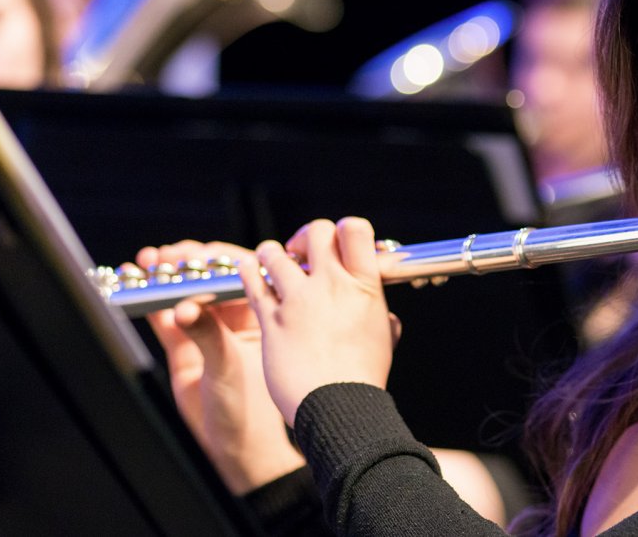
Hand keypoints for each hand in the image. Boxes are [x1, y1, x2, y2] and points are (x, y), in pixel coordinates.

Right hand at [137, 241, 305, 493]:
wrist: (236, 445)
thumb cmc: (251, 407)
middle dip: (188, 264)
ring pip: (186, 292)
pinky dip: (151, 299)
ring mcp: (210, 329)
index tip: (197, 255)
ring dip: (166, 276)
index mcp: (262, 314)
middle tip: (167, 257)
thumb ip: (208, 335)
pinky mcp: (185, 346)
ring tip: (147, 263)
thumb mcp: (230, 367)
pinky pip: (166, 315)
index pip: (241, 274)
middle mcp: (236, 317)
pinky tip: (135, 283)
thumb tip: (184, 307)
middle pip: (210, 278)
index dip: (218, 260)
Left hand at [244, 217, 402, 426]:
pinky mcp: (272, 320)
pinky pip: (254, 283)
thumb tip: (388, 317)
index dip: (344, 230)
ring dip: (273, 254)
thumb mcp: (384, 339)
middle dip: (305, 237)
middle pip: (316, 232)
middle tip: (300, 253)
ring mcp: (299, 301)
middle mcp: (332, 286)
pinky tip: (248, 269)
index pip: (355, 229)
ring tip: (271, 261)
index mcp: (365, 287)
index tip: (335, 246)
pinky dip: (249, 271)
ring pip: (277, 254)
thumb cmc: (364, 378)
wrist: (340, 408)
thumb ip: (381, 318)